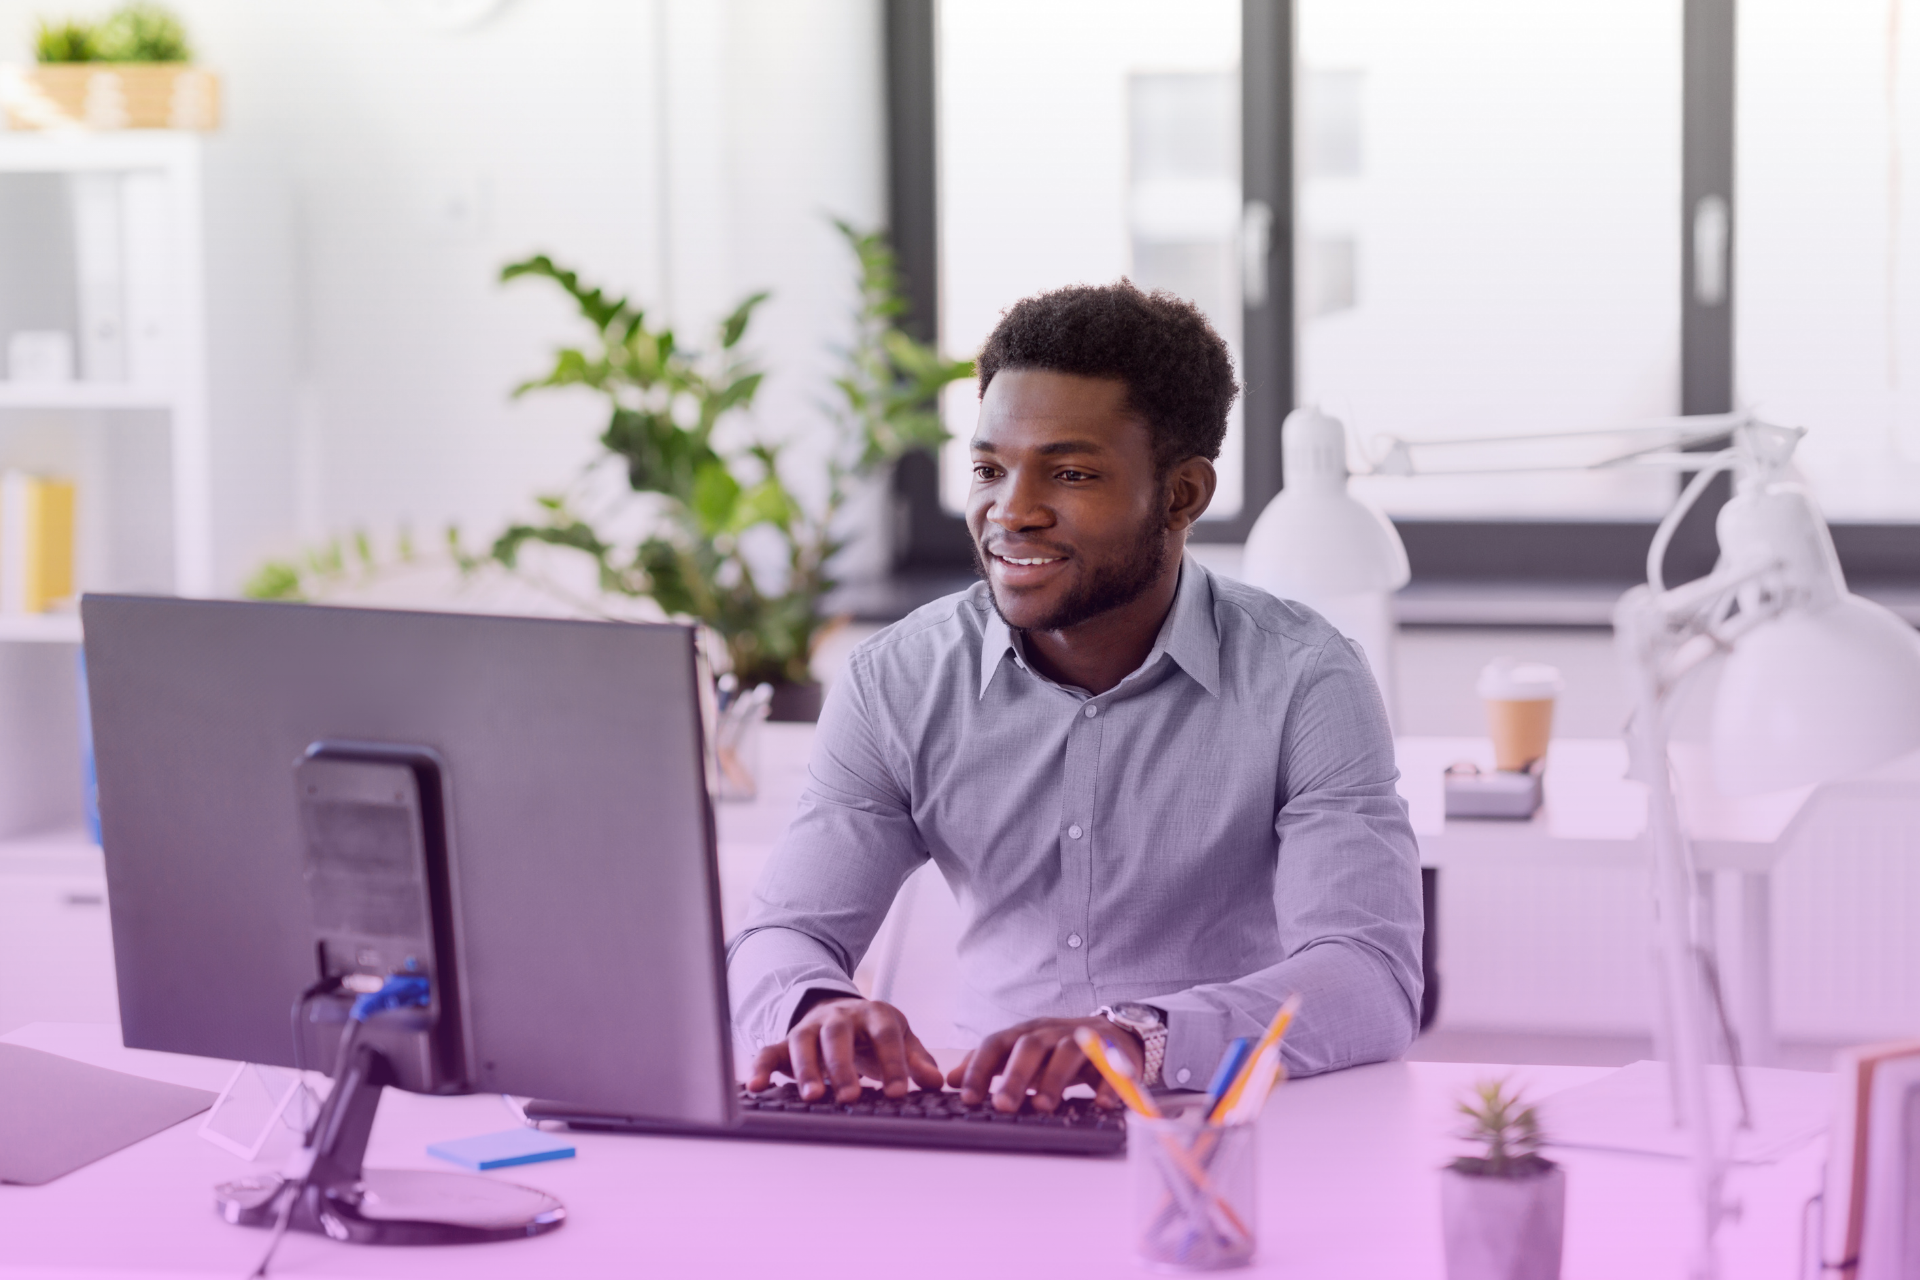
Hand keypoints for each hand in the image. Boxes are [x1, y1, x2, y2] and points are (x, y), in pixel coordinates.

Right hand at [748, 997, 944, 1103]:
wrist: (843, 1011)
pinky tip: (756, 1087)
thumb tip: (936, 1082)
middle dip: (843, 1066)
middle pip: (838, 1036)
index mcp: (874, 1014)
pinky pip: (769, 1051)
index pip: (885, 1035)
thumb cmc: (875, 1033)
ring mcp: (810, 1027)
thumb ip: (917, 1060)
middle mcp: (839, 1017)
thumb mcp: (902, 1040)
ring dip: (806, 1069)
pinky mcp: (786, 1041)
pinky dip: (760, 1067)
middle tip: (851, 1097)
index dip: (893, 1063)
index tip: (899, 1093)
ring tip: (812, 1097)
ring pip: (803, 1042)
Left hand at [947, 1016, 1141, 1113]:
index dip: (980, 1068)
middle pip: (1031, 1047)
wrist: (1114, 1033)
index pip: (997, 1044)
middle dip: (1015, 1076)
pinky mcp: (1114, 1052)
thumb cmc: (1059, 1049)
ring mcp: (1084, 1039)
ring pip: (1068, 1052)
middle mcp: (1052, 1032)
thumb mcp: (1022, 1052)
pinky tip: (1100, 1104)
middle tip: (1003, 1106)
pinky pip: (1111, 1066)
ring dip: (1055, 1079)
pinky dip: (1107, 1084)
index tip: (967, 1097)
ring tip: (1044, 1107)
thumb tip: (952, 1079)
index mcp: (1026, 1033)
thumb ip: (990, 1064)